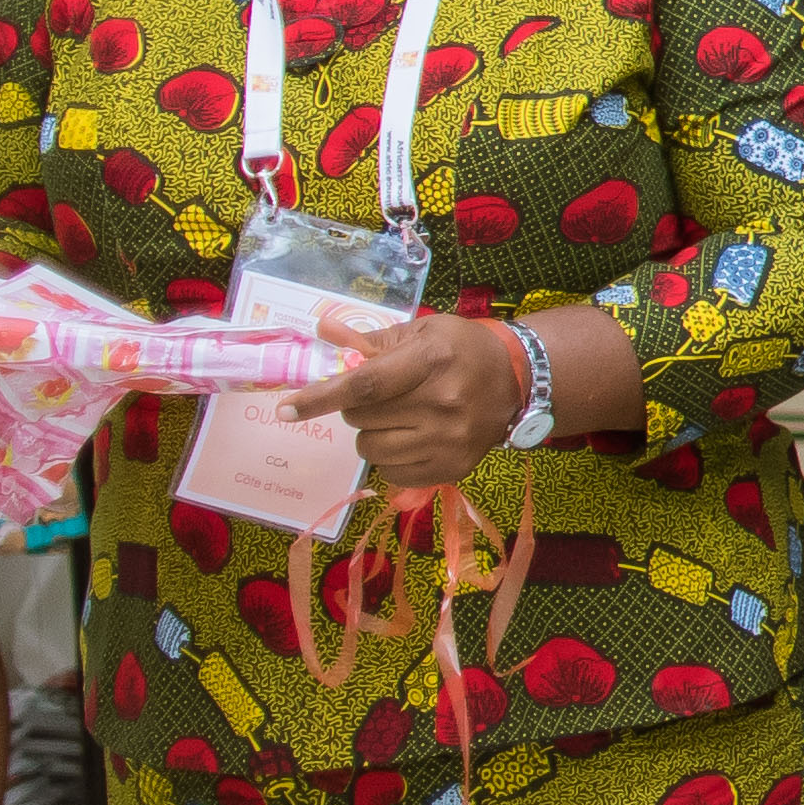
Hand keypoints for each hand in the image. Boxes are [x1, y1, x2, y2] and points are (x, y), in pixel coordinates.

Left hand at [283, 311, 538, 493]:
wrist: (518, 381)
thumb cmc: (462, 350)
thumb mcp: (423, 332)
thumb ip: (373, 339)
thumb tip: (324, 331)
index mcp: (430, 361)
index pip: (364, 385)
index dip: (321, 397)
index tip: (285, 409)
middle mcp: (441, 403)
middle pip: (361, 418)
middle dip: (358, 408)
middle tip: (383, 397)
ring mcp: (448, 440)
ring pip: (371, 449)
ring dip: (373, 434)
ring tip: (400, 419)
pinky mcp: (452, 467)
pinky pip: (391, 473)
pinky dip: (391, 458)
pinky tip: (413, 439)